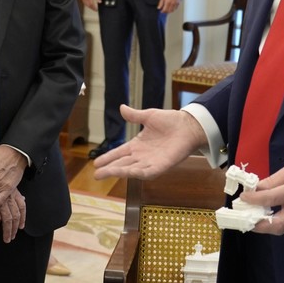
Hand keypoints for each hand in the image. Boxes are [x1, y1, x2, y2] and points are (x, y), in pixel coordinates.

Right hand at [0, 189, 26, 242]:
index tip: (21, 226)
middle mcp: (8, 197)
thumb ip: (13, 191)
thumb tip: (23, 198)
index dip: (23, 217)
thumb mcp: (5, 180)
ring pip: (8, 219)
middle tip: (12, 237)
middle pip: (16, 216)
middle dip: (15, 228)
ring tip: (6, 239)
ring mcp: (1, 200)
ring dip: (7, 231)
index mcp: (13, 191)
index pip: (22, 206)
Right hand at [93, 105, 207, 179]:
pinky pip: (147, 172)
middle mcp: (142, 156)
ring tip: (106, 173)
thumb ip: (134, 115)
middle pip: (122, 164)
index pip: (119, 153)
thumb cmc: (171, 121)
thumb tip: (121, 108)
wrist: (188, 125)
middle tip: (96, 174)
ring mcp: (151, 162)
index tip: (95, 163)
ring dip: (119, 172)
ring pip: (131, 169)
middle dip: (109, 169)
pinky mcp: (161, 166)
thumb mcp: (148, 116)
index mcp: (137, 145)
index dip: (108, 158)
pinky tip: (128, 173)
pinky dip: (137, 173)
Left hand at [158, 0, 181, 13]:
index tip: (161, 11)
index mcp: (167, 2)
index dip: (162, 11)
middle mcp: (172, 4)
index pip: (165, 10)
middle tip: (164, 10)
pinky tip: (171, 7)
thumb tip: (158, 8)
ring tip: (167, 9)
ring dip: (169, 11)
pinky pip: (175, 8)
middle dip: (166, 12)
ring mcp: (175, 4)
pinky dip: (173, 9)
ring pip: (172, 10)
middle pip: (169, 11)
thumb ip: (160, 3)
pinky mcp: (178, 3)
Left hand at [238, 156, 283, 234]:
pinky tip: (264, 215)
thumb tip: (255, 189)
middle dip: (258, 225)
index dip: (253, 199)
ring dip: (264, 226)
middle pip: (276, 225)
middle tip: (244, 219)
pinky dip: (273, 223)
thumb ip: (272, 181)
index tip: (242, 197)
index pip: (270, 199)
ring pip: (280, 228)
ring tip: (251, 217)